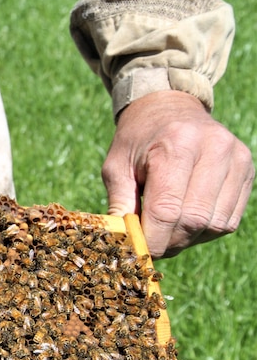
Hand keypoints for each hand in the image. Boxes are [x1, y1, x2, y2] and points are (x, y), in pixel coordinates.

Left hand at [102, 90, 252, 257]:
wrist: (169, 108)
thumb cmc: (137, 141)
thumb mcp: (116, 167)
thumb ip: (119, 205)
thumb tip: (122, 245)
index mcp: (176, 145)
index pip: (167, 210)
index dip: (152, 239)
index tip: (138, 252)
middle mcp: (213, 148)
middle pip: (194, 220)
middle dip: (169, 243)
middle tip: (151, 245)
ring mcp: (236, 158)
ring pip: (215, 224)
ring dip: (188, 239)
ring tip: (167, 231)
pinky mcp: (247, 169)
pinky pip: (229, 219)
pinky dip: (205, 230)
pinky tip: (186, 222)